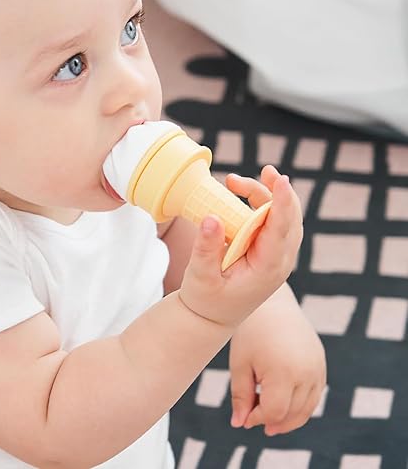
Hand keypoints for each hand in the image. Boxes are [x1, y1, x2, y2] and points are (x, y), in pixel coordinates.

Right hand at [178, 165, 302, 327]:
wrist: (210, 319)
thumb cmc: (205, 300)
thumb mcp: (200, 276)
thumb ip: (206, 248)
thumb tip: (212, 217)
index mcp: (268, 268)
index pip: (282, 229)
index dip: (282, 201)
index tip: (280, 178)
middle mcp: (280, 262)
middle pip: (289, 218)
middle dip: (277, 191)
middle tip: (262, 170)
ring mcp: (277, 257)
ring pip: (283, 218)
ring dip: (266, 195)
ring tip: (234, 182)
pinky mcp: (269, 252)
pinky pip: (273, 223)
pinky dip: (262, 205)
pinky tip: (243, 195)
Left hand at [229, 285, 326, 435]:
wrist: (272, 301)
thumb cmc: (250, 331)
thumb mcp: (240, 363)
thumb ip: (241, 396)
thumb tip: (240, 424)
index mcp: (283, 372)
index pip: (274, 412)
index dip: (258, 419)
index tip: (244, 417)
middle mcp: (306, 372)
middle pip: (293, 413)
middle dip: (274, 422)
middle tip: (256, 422)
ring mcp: (317, 368)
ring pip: (307, 407)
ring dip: (290, 417)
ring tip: (270, 418)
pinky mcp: (321, 363)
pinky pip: (314, 394)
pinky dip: (301, 404)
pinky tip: (283, 402)